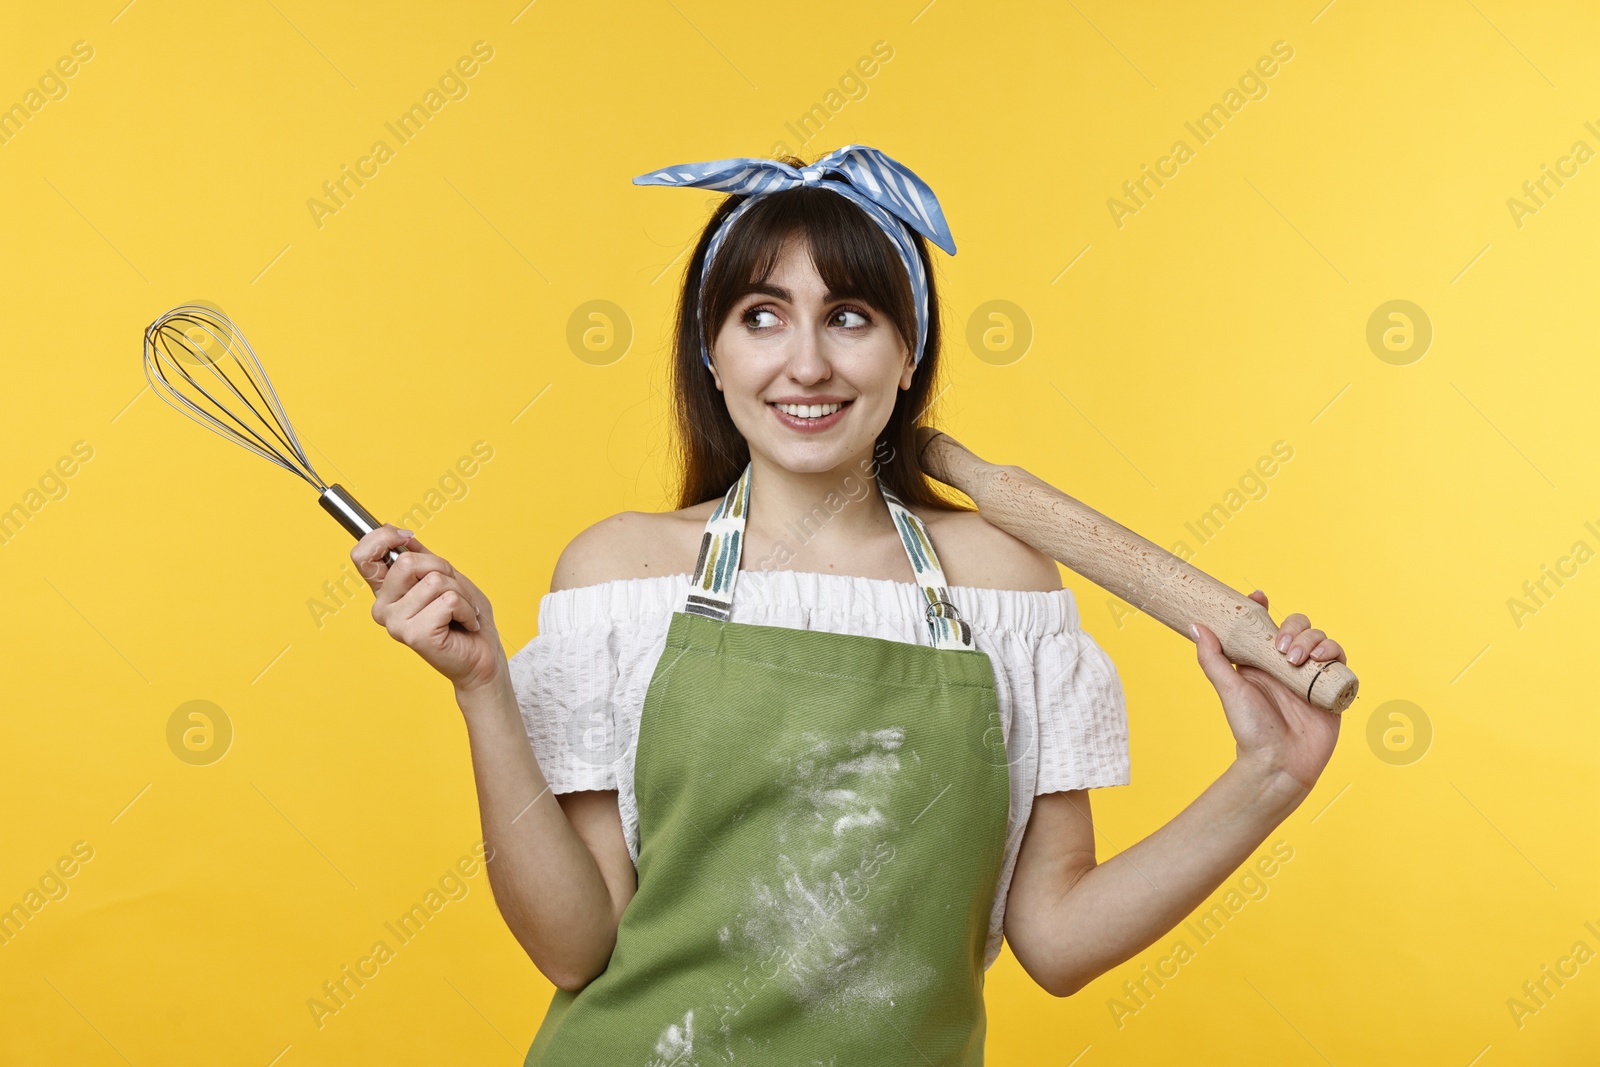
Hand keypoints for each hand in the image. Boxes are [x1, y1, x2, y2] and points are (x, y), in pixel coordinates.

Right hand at [352, 524, 505, 692]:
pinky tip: (465, 624)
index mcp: (385, 591)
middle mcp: (383, 607)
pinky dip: (466, 608)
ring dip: (460, 593)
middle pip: (408, 562)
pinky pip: (448, 601)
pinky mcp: (415, 635)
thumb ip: (420, 556)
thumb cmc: (465, 616)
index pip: (362, 556)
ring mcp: (396, 623)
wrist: (483, 655)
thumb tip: (396, 531)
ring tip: (461, 612)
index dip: (381, 538)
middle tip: (453, 591)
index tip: (406, 536)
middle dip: (443, 568)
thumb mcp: (443, 576)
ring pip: (434, 581)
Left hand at [1191, 589, 1343, 796]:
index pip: (1266, 625)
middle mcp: (1287, 665)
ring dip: (1312, 640)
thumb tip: (1196, 626)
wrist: (1278, 764)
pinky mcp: (1331, 690)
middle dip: (1294, 628)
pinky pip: (1342, 662)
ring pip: (1322, 640)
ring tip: (1295, 661)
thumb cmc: (1249, 730)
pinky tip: (1321, 661)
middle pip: (1300, 627)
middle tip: (1281, 649)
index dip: (1263, 607)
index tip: (1258, 597)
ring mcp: (1311, 676)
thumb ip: (1213, 659)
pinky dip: (1335, 653)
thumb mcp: (1228, 689)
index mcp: (1261, 662)